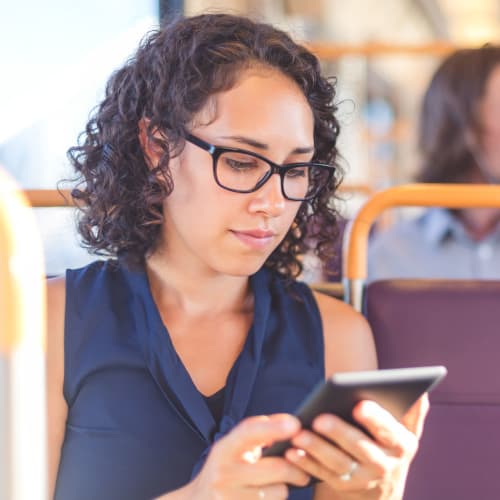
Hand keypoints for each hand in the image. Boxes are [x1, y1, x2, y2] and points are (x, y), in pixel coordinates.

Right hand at [187, 414, 310, 498]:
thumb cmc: (225, 470)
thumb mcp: (233, 448)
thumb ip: (258, 433)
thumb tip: (291, 423)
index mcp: (224, 449)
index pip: (249, 431)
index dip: (274, 426)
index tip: (296, 424)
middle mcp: (224, 473)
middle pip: (276, 468)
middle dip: (297, 469)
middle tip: (304, 472)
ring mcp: (229, 499)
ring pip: (279, 492)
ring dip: (284, 489)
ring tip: (276, 487)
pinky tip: (266, 498)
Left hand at [285, 394, 429, 499]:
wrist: (381, 487)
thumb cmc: (388, 444)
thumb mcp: (405, 432)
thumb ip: (412, 412)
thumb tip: (420, 391)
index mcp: (401, 445)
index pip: (389, 431)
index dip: (375, 419)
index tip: (359, 405)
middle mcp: (384, 465)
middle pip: (361, 449)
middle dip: (340, 433)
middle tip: (320, 418)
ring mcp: (362, 479)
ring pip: (338, 464)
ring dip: (317, 449)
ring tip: (300, 433)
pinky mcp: (341, 486)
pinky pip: (321, 474)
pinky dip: (306, 464)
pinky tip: (291, 451)